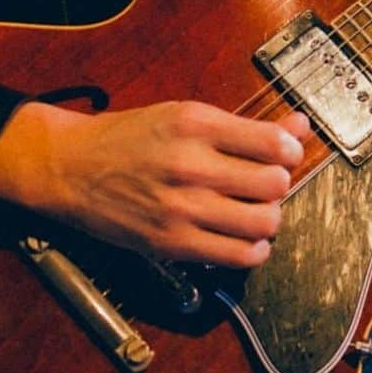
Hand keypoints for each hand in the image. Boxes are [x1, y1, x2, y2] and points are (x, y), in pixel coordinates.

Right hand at [0, 100, 311, 267]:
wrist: (71, 168)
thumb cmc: (131, 138)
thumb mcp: (187, 116)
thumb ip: (247, 127)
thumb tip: (300, 125)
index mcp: (196, 125)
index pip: (273, 143)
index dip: (291, 151)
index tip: (286, 155)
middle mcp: (190, 165)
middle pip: (274, 184)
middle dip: (279, 184)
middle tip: (266, 184)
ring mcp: (180, 207)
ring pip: (263, 222)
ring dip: (269, 218)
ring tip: (256, 211)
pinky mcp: (171, 243)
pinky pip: (237, 256)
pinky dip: (253, 250)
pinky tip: (245, 238)